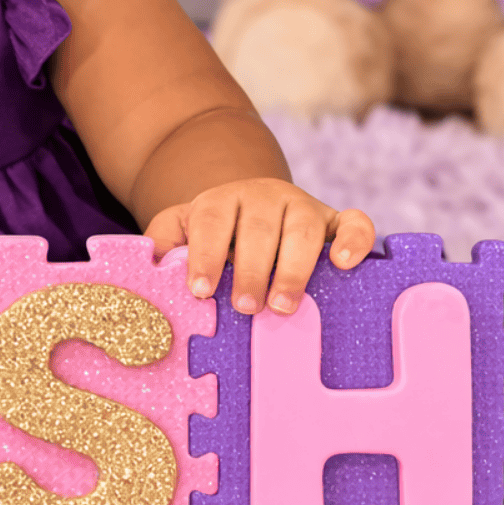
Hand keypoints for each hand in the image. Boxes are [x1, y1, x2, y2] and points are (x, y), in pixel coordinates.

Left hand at [144, 177, 373, 315]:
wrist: (249, 210)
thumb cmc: (213, 237)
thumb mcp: (180, 232)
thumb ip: (163, 244)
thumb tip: (150, 266)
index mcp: (221, 201)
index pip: (212, 222)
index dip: (205, 255)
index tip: (200, 290)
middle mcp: (263, 197)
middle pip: (259, 227)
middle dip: (251, 269)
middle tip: (246, 307)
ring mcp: (301, 206)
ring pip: (302, 227)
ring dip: (293, 267)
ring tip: (283, 305)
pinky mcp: (334, 219)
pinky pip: (353, 222)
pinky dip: (353, 240)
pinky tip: (343, 264)